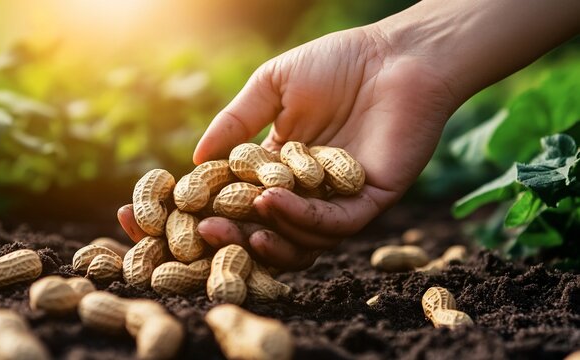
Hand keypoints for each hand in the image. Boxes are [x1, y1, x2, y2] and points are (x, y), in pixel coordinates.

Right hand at [189, 24, 457, 268]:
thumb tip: (197, 159)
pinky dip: (303, 218)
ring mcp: (341, 199)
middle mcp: (311, 188)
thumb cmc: (338, 62)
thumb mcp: (274, 85)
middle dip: (238, 234)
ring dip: (270, 230)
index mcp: (285, 165)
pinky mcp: (371, 201)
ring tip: (242, 221)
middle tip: (207, 232)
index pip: (247, 197)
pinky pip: (335, 224)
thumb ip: (237, 121)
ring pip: (303, 236)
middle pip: (271, 226)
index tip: (186, 213)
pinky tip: (274, 202)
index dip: (218, 208)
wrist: (397, 55)